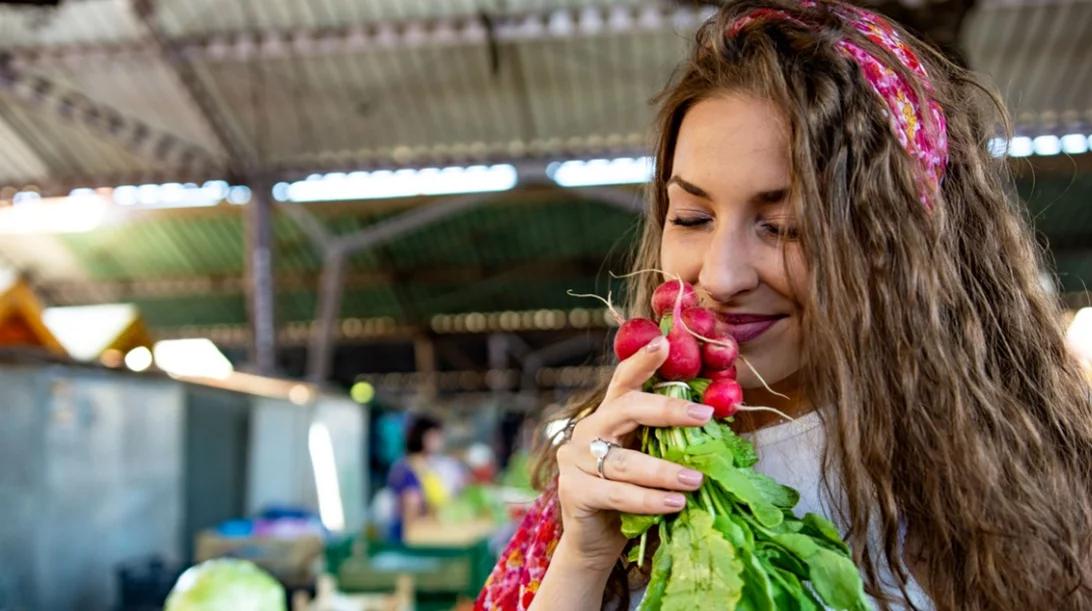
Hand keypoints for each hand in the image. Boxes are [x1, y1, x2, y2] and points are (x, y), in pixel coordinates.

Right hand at [554, 335, 713, 572]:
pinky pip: (616, 493)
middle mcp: (588, 430)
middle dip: (668, 410)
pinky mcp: (573, 491)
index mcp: (608, 415)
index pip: (624, 381)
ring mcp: (576, 459)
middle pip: (626, 409)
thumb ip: (668, 441)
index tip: (664, 342)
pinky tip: (675, 504)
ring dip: (664, 470)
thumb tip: (717, 424)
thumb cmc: (632, 496)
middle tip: (704, 416)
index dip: (642, 361)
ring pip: (625, 460)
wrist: (597, 542)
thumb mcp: (650, 461)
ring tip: (696, 480)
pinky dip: (648, 499)